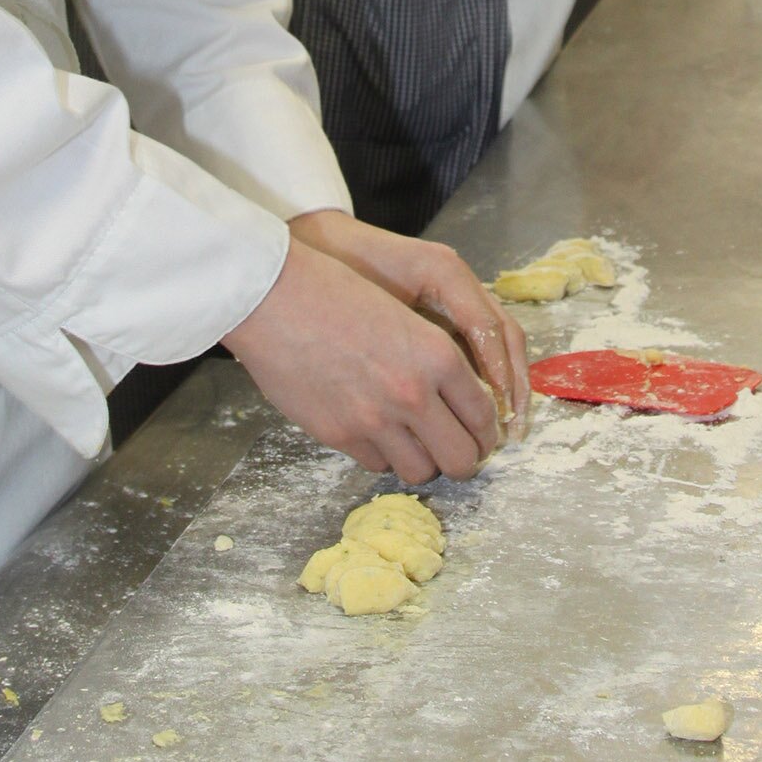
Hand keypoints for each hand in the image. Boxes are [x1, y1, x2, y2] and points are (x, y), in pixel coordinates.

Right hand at [222, 236, 510, 483]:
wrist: (275, 296)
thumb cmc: (335, 291)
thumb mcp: (403, 314)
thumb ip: (435, 360)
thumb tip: (460, 401)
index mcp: (438, 355)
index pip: (483, 416)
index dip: (487, 431)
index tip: (481, 432)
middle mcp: (412, 392)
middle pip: (462, 458)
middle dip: (464, 458)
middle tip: (457, 449)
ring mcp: (374, 419)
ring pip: (421, 470)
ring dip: (424, 460)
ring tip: (417, 444)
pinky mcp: (340, 434)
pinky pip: (378, 465)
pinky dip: (383, 455)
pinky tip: (377, 433)